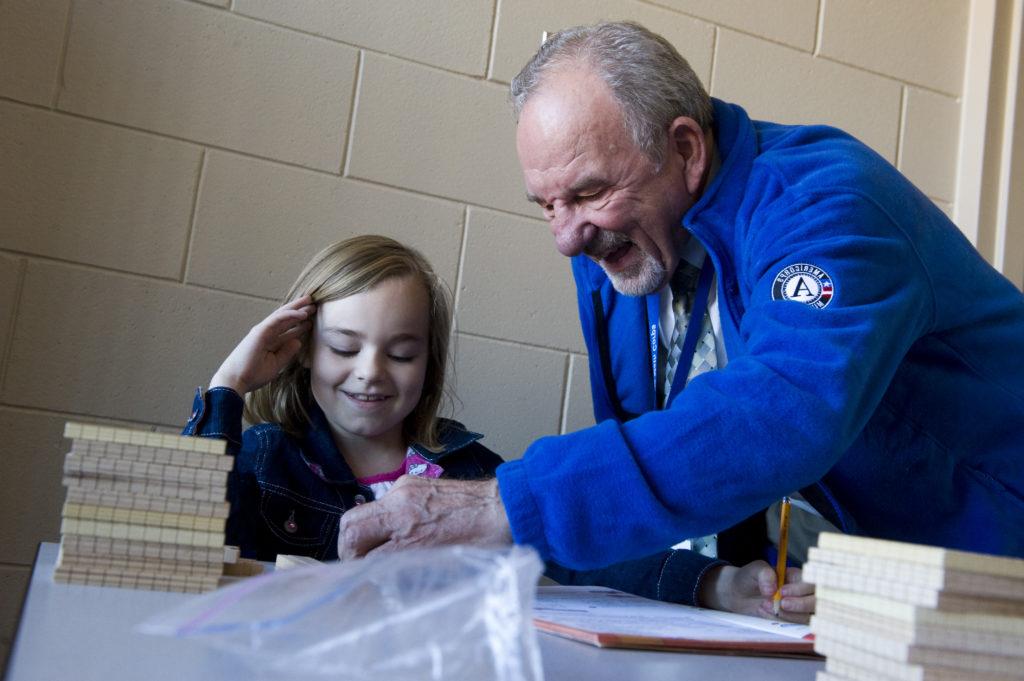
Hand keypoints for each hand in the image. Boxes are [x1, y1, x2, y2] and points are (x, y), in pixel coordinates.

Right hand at [209, 296, 315, 394]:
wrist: (236, 380)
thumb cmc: (253, 374)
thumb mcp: (276, 364)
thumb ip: (287, 352)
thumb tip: (298, 342)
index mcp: (270, 341)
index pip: (286, 329)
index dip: (299, 323)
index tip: (312, 320)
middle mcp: (266, 333)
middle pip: (285, 318)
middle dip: (299, 311)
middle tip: (313, 305)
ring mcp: (262, 331)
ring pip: (282, 315)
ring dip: (297, 308)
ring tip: (311, 302)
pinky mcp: (260, 332)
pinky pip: (277, 320)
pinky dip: (290, 315)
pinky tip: (302, 313)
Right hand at [337, 476, 512, 559]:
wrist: (506, 508)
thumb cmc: (481, 538)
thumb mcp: (436, 560)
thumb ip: (397, 565)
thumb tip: (372, 574)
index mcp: (402, 518)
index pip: (353, 540)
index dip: (351, 563)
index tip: (359, 576)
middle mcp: (399, 498)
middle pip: (351, 522)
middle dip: (351, 547)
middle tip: (364, 566)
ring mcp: (406, 487)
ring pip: (368, 513)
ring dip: (368, 534)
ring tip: (385, 553)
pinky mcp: (415, 483)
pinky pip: (387, 504)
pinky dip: (385, 522)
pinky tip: (403, 535)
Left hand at [697, 560, 814, 622]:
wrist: (737, 594)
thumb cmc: (749, 578)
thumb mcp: (754, 570)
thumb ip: (764, 574)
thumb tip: (773, 590)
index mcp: (797, 577)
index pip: (811, 583)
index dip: (800, 589)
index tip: (782, 592)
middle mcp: (802, 594)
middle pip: (817, 602)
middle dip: (800, 605)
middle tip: (780, 604)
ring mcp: (798, 609)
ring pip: (807, 617)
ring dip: (788, 615)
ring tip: (765, 605)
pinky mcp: (791, 622)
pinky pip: (795, 627)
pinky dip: (781, 622)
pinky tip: (764, 612)